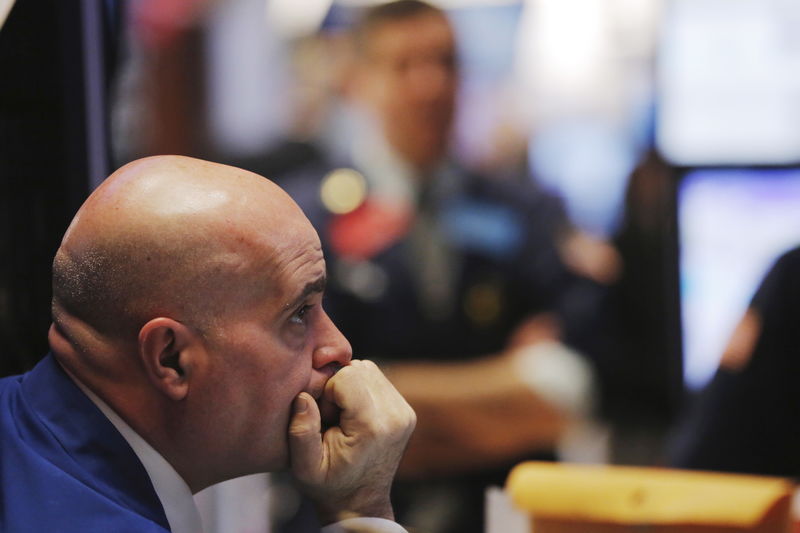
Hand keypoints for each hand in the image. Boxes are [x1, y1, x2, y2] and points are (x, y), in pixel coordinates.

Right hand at [288, 359, 415, 523]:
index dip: (328, 391)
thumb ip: (301, 431)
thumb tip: (304, 396)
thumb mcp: (304, 467)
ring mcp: (405, 412)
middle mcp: (395, 416)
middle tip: (334, 417)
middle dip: (340, 386)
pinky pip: (378, 380)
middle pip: (360, 368)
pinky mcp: (407, 411)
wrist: (361, 502)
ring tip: (344, 416)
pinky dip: (363, 390)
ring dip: (351, 386)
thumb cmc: (330, 485)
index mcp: (372, 427)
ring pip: (370, 370)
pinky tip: (355, 415)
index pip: (347, 376)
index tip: (325, 417)